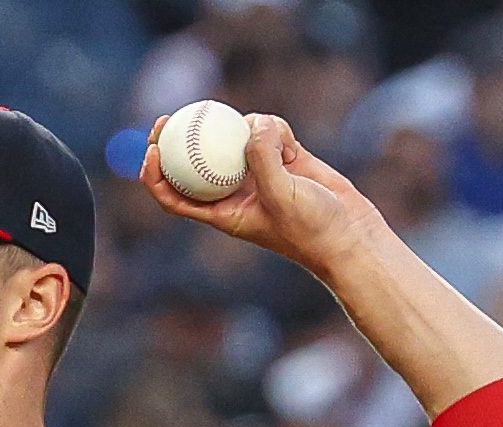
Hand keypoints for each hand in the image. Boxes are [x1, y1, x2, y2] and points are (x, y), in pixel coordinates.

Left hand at [142, 111, 387, 277]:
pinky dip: (275, 128)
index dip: (155, 175)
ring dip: (244, 129)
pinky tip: (290, 140)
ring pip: (233, 140)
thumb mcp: (283, 195)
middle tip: (169, 117)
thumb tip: (251, 124)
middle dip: (176, 140)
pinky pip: (267, 131)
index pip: (175, 196)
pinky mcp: (283, 158)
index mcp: (223, 213)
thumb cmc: (312, 229)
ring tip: (267, 135)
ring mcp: (258, 174)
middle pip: (193, 163)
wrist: (350, 233)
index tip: (153, 150)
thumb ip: (263, 158)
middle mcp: (235, 192)